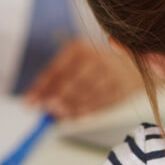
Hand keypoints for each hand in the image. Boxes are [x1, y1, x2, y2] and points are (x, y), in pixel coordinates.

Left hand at [24, 39, 142, 118]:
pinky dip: (86, 110)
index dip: (41, 87)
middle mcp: (95, 58)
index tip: (30, 102)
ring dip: (71, 106)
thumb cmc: (97, 65)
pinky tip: (76, 115)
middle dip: (58, 97)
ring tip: (59, 115)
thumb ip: (56, 80)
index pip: (56, 69)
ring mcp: (110, 73)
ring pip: (87, 93)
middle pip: (72, 81)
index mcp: (79, 49)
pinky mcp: (121, 87)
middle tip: (47, 110)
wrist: (134, 64)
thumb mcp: (76, 62)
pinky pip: (101, 101)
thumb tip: (35, 100)